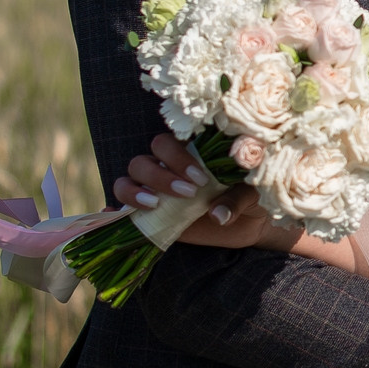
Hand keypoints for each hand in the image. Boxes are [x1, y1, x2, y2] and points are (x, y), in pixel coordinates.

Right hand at [112, 133, 278, 249]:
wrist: (253, 224)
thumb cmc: (253, 196)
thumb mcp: (251, 194)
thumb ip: (236, 199)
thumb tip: (217, 215)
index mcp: (191, 154)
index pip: (166, 143)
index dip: (178, 158)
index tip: (201, 178)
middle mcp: (168, 169)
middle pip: (142, 161)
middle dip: (159, 176)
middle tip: (188, 193)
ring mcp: (156, 192)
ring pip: (128, 180)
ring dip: (135, 191)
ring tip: (156, 204)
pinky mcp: (152, 216)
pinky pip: (123, 208)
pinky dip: (115, 209)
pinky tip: (117, 213)